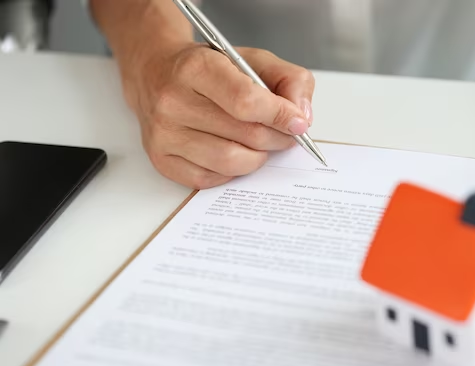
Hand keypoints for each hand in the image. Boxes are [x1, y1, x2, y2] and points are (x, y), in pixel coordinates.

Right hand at [129, 43, 314, 188]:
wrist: (156, 74)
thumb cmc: (210, 69)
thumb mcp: (254, 60)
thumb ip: (289, 80)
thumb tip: (301, 116)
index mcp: (196, 67)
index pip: (246, 101)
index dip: (280, 116)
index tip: (297, 123)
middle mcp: (173, 100)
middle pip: (244, 134)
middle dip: (276, 138)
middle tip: (284, 134)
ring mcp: (164, 133)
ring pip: (229, 161)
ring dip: (257, 157)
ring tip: (261, 145)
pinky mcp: (161, 159)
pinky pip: (210, 179)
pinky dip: (231, 171)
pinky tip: (234, 152)